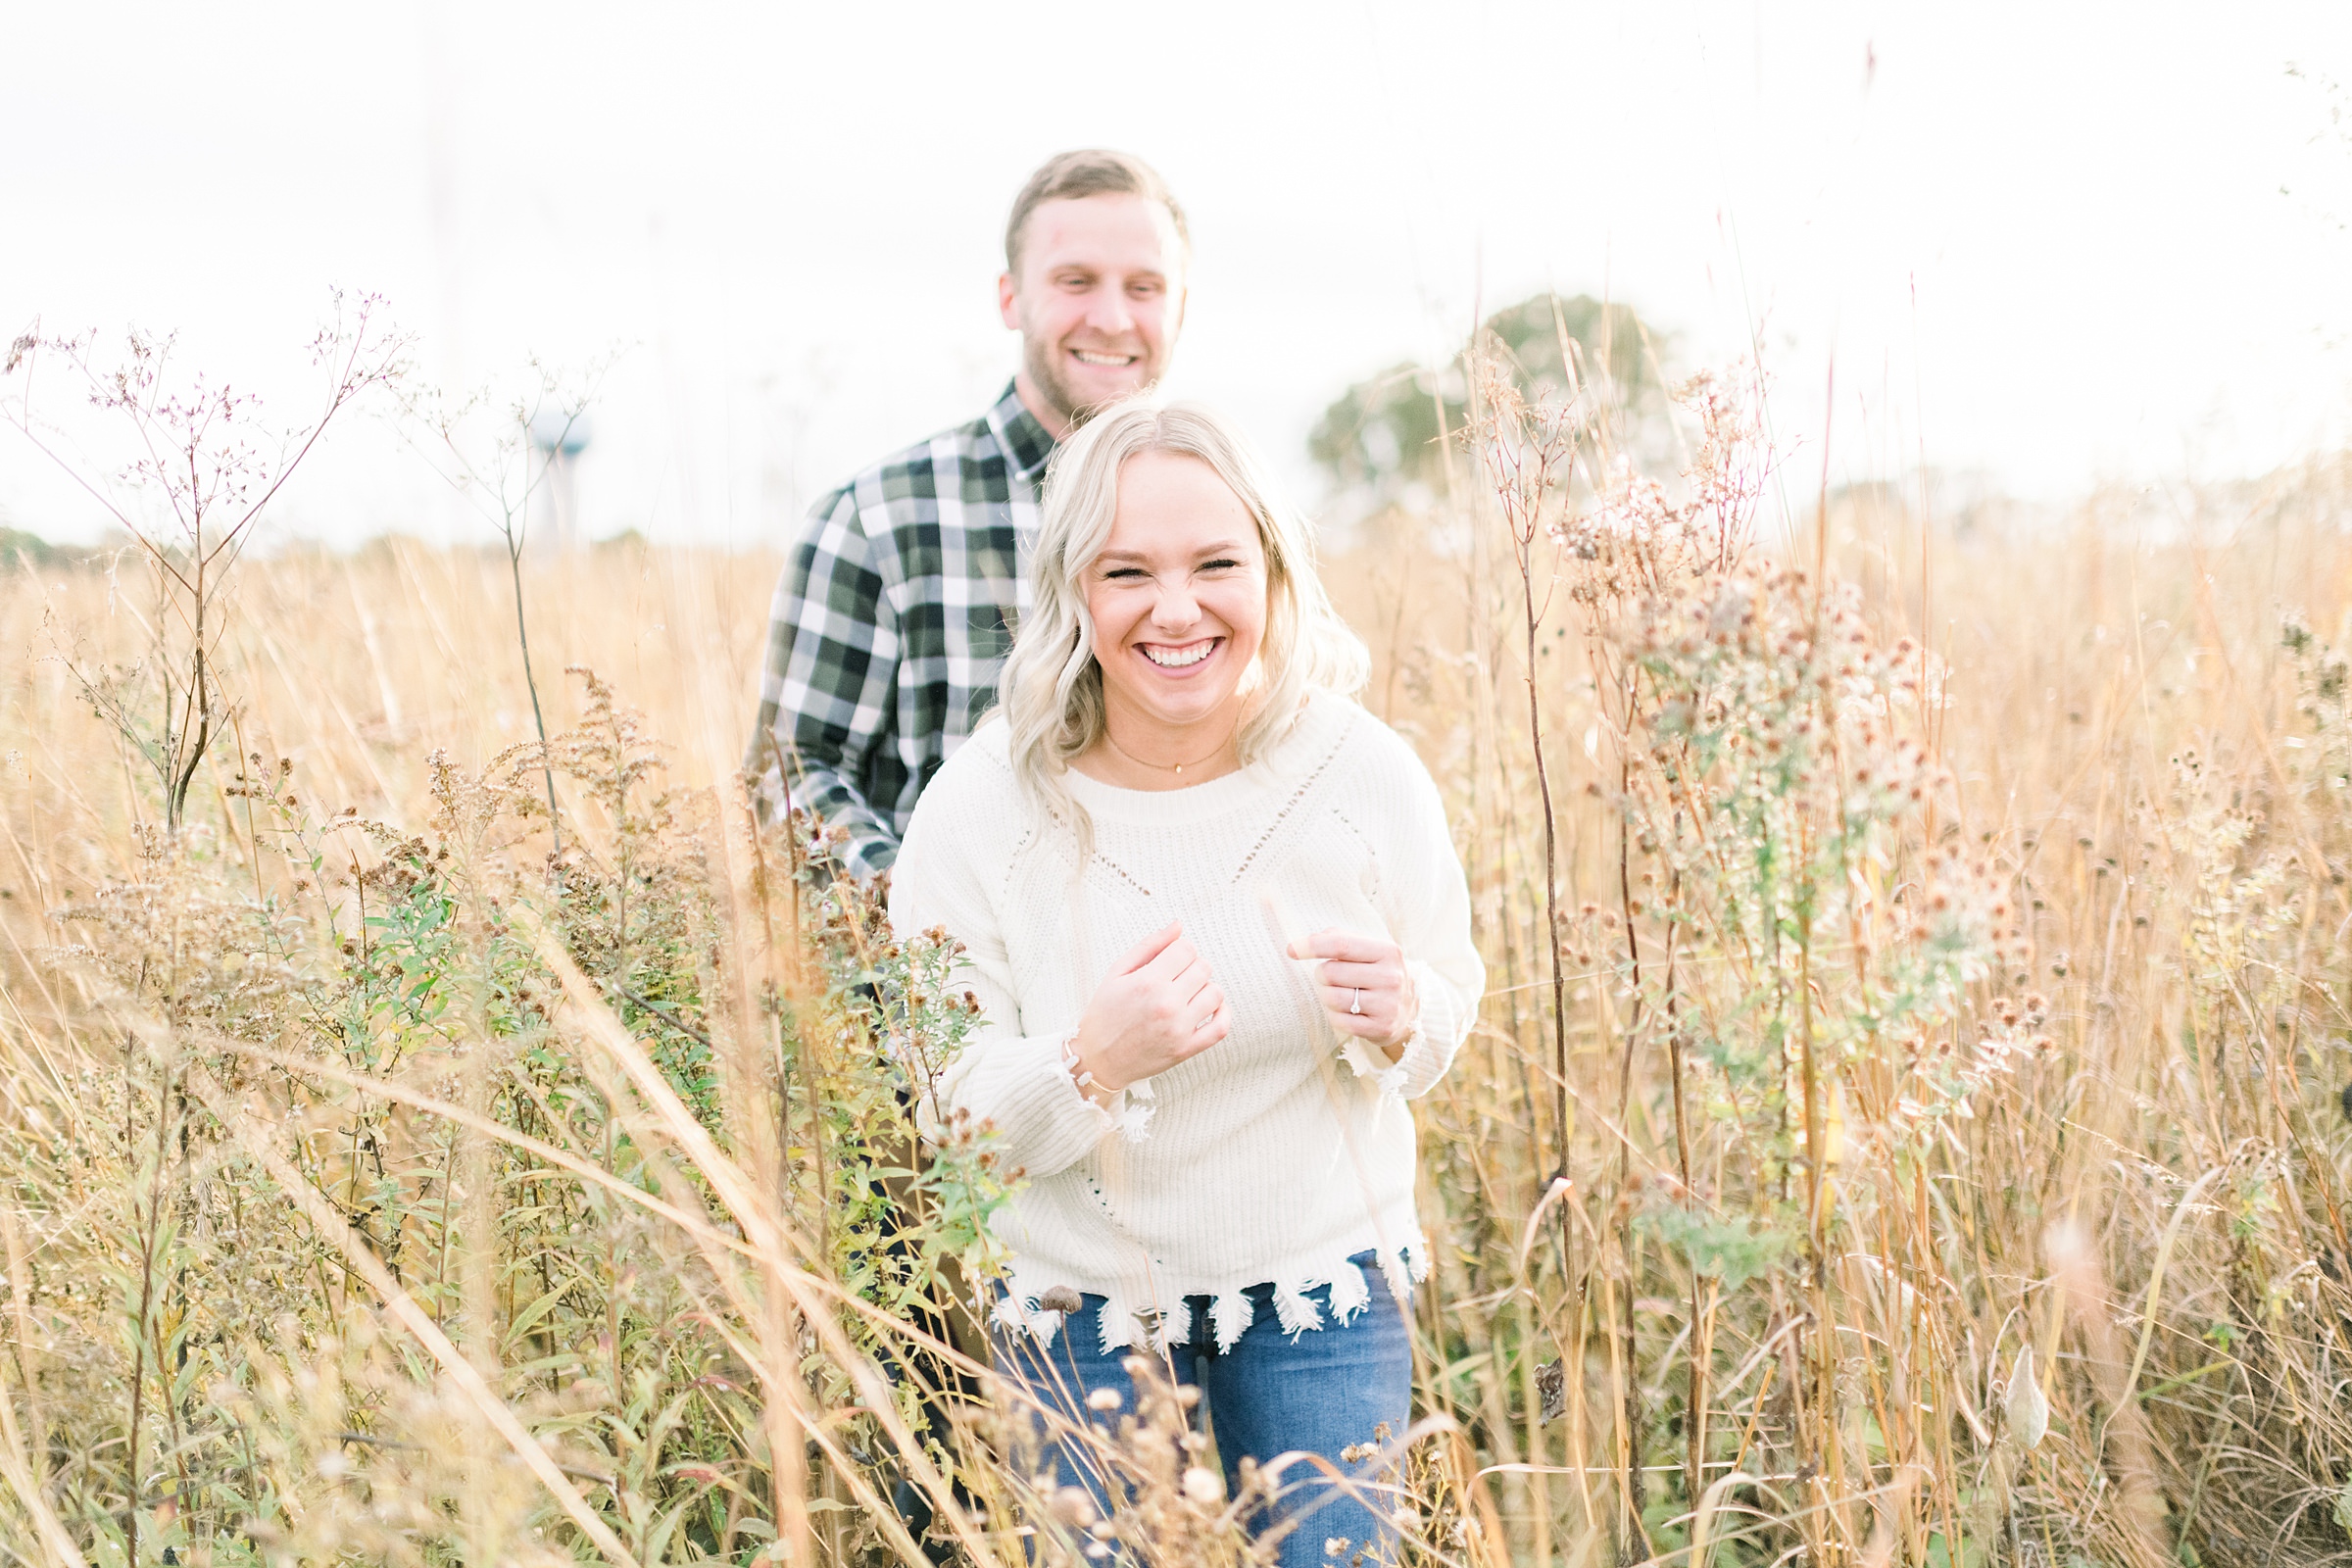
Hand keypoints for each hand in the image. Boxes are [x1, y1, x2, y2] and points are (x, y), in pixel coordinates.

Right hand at [1069, 921, 1229, 1098]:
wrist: (1097, 1060)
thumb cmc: (1104, 1016)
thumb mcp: (1117, 972)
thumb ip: (1149, 946)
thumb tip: (1177, 926)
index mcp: (1148, 982)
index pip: (1186, 949)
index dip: (1180, 949)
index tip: (1171, 958)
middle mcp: (1167, 1004)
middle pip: (1203, 967)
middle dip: (1191, 966)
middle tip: (1176, 976)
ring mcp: (1180, 1028)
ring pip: (1215, 993)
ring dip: (1204, 988)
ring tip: (1186, 993)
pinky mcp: (1187, 1049)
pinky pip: (1221, 1027)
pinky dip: (1223, 1014)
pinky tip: (1209, 1008)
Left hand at [1288, 928, 1418, 1061]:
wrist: (1408, 1009)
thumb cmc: (1376, 972)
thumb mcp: (1367, 949)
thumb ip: (1337, 938)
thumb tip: (1300, 944)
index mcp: (1387, 951)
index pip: (1341, 945)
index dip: (1311, 946)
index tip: (1291, 949)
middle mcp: (1391, 977)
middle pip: (1331, 973)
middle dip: (1322, 975)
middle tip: (1333, 978)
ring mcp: (1388, 1004)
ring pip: (1331, 998)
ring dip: (1327, 996)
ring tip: (1341, 994)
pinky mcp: (1381, 1028)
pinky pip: (1338, 1020)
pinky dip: (1334, 1015)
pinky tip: (1347, 1011)